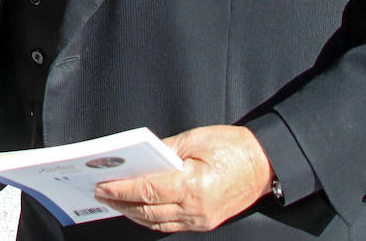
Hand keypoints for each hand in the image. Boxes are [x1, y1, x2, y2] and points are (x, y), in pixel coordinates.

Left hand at [93, 125, 273, 232]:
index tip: (102, 185)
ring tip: (114, 201)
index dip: (121, 189)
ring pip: (157, 222)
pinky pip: (171, 225)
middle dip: (121, 203)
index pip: (147, 191)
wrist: (264, 163)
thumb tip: (139, 159)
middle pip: (148, 210)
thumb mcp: (195, 139)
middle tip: (100, 193)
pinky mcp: (205, 223)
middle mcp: (196, 208)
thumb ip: (164, 151)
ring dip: (132, 213)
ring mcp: (201, 220)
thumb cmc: (232, 147)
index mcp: (193, 185)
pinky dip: (150, 219)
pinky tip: (137, 209)